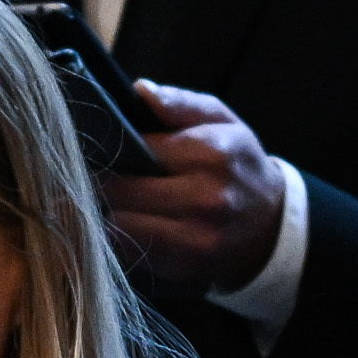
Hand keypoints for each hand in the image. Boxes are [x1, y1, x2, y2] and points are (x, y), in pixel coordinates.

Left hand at [97, 82, 286, 293]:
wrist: (270, 224)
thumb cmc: (237, 163)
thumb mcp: (221, 120)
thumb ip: (180, 103)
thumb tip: (140, 91)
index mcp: (211, 154)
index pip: (135, 149)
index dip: (108, 148)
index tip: (92, 147)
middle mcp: (205, 200)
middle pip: (120, 191)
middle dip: (99, 182)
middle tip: (87, 175)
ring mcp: (195, 239)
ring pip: (119, 225)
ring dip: (105, 212)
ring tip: (104, 199)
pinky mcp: (183, 266)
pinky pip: (129, 251)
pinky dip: (118, 236)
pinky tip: (121, 222)